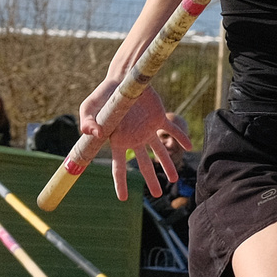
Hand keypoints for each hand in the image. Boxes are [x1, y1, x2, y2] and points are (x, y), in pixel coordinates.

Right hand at [77, 74, 189, 199]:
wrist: (122, 78)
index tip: (123, 198)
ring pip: (160, 152)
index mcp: (118, 141)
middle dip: (150, 180)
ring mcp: (147, 129)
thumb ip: (87, 121)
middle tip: (157, 194)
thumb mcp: (89, 107)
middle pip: (144, 164)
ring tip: (174, 179)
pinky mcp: (159, 117)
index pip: (119, 167)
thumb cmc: (104, 95)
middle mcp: (134, 139)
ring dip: (167, 165)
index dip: (121, 183)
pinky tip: (190, 147)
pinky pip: (172, 130)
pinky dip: (181, 137)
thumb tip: (92, 134)